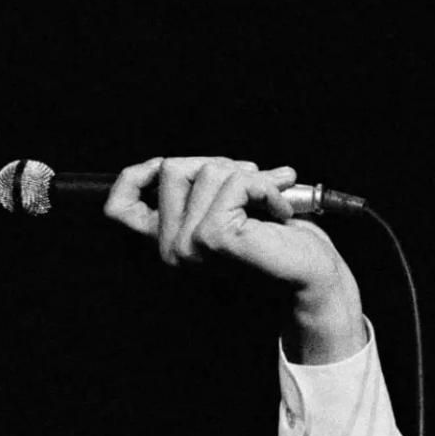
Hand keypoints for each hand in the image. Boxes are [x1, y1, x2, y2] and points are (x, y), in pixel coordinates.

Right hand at [104, 156, 366, 363]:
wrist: (314, 276)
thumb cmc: (282, 243)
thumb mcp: (237, 208)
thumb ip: (211, 187)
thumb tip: (207, 159)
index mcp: (170, 242)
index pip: (120, 207)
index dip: (138, 174)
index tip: (170, 164)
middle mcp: (171, 249)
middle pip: (173, 168)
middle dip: (222, 164)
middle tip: (258, 185)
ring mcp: (189, 246)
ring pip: (209, 170)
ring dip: (252, 176)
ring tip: (273, 200)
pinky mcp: (214, 238)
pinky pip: (236, 183)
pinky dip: (267, 187)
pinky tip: (281, 210)